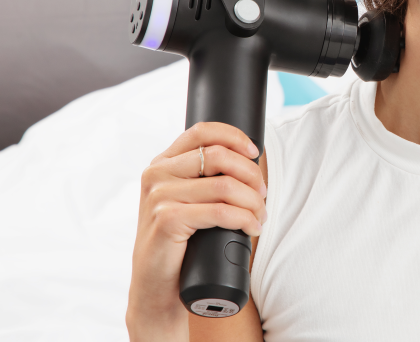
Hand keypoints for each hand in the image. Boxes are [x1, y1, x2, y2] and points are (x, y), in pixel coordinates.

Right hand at [126, 122, 267, 341]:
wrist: (157, 289)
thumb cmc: (180, 246)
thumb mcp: (188, 203)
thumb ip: (204, 180)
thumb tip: (250, 162)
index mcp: (162, 163)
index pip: (202, 131)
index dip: (234, 136)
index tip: (255, 153)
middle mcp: (156, 174)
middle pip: (219, 156)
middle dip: (251, 174)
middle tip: (263, 195)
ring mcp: (159, 196)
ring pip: (224, 185)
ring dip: (253, 201)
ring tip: (260, 216)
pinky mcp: (167, 220)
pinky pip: (220, 211)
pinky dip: (244, 219)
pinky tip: (252, 228)